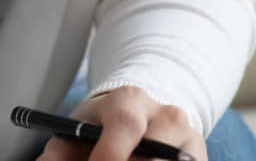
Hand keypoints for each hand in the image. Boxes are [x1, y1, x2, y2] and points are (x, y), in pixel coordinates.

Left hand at [34, 86, 205, 160]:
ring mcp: (188, 138)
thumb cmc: (96, 131)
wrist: (136, 119)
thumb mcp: (74, 134)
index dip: (110, 154)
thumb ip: (57, 154)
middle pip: (158, 148)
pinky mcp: (198, 157)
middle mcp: (166, 114)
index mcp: (129, 100)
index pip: (126, 123)